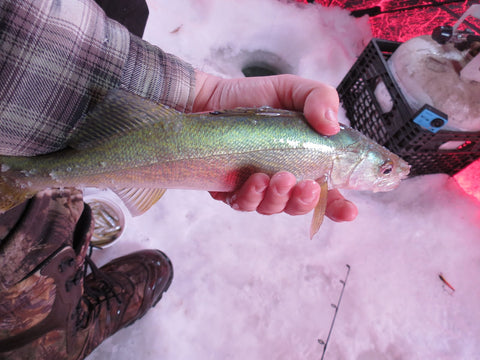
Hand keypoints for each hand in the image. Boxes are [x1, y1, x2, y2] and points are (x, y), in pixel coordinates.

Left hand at [193, 71, 357, 221]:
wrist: (212, 97)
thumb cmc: (256, 96)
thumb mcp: (293, 89)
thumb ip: (320, 98)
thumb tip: (331, 126)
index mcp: (305, 162)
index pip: (328, 192)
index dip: (340, 206)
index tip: (350, 211)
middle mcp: (283, 180)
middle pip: (299, 205)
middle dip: (305, 202)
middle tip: (306, 186)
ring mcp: (257, 187)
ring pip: (272, 207)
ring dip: (279, 198)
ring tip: (279, 178)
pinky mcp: (230, 189)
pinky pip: (242, 204)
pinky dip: (251, 197)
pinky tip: (256, 181)